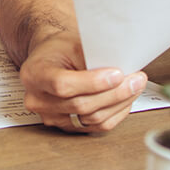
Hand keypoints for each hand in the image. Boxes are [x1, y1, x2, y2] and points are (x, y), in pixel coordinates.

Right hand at [18, 28, 145, 133]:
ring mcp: (51, 116)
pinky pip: (95, 127)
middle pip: (80, 105)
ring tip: (134, 87)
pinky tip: (125, 100)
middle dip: (114, 93)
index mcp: (33, 74)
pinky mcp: (66, 126)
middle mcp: (37, 99)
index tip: (116, 74)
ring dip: (119, 104)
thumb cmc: (60, 48)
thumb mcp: (72, 43)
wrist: (51, 58)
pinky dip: (114, 113)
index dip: (92, 82)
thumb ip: (92, 58)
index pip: (62, 84)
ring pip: (91, 118)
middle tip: (135, 80)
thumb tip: (121, 71)